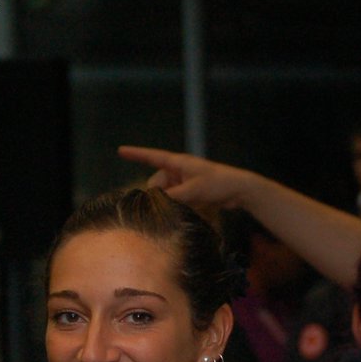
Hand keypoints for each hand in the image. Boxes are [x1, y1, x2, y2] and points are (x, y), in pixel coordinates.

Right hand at [117, 146, 258, 210]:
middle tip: (168, 206)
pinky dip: (177, 206)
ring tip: (183, 208)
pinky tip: (186, 211)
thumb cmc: (218, 184)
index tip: (120, 150)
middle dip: (158, 195)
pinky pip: (176, 200)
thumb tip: (155, 203)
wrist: (240, 190)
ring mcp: (184, 182)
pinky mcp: (191, 192)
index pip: (152, 157)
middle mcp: (179, 170)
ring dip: (169, 203)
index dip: (136, 154)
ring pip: (166, 194)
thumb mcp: (193, 190)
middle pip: (157, 183)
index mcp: (178, 163)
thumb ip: (173, 197)